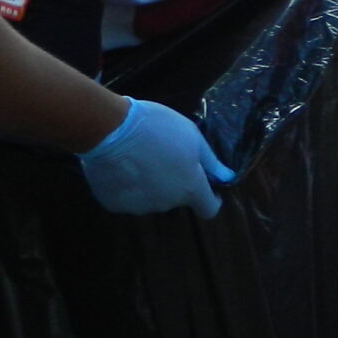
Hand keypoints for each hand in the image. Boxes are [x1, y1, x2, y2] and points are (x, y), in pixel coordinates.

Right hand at [78, 98, 234, 216]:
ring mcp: (139, 207)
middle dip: (175, 182)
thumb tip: (227, 177)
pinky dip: (127, 187)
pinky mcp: (114, 205)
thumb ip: (210, 162)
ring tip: (139, 158)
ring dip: (151, 185)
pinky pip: (127, 198)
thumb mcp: (192, 136)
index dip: (210, 200)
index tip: (207, 188)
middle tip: (163, 156)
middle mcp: (167, 204)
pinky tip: (121, 167)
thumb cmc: (158, 128)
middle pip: (176, 198)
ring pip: (151, 198)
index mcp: (190, 188)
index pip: (208, 209)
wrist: (110, 130)